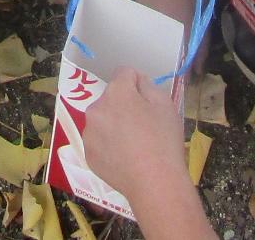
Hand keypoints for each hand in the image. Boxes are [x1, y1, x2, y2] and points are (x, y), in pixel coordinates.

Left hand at [82, 68, 191, 211]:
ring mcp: (89, 133)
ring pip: (103, 120)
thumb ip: (148, 85)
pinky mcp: (88, 154)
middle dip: (124, 105)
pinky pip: (99, 141)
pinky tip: (125, 158)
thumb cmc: (163, 140)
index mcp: (116, 92)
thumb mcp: (165, 104)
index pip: (124, 73)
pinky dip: (109, 145)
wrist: (154, 182)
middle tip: (142, 125)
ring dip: (114, 125)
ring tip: (133, 145)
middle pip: (111, 98)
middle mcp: (96, 108)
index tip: (148, 100)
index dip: (138, 83)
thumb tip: (137, 81)